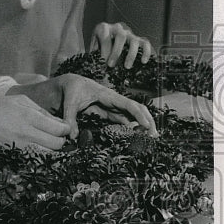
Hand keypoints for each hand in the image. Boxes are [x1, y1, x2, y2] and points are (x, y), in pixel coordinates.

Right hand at [0, 96, 71, 150]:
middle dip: (61, 140)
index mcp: (30, 117)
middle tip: (57, 135)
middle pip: (57, 144)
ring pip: (48, 154)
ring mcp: (21, 146)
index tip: (63, 127)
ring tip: (47, 141)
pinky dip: (40, 154)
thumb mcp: (21, 100)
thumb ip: (42, 111)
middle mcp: (27, 134)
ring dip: (51, 148)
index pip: (60, 129)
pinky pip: (35, 158)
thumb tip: (59, 122)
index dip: (66, 129)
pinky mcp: (15, 154)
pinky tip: (36, 146)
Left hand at [19, 73, 156, 138]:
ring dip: (142, 126)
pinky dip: (131, 128)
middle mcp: (114, 101)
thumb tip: (71, 136)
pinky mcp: (108, 113)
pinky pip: (123, 120)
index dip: (139, 115)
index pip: (128, 105)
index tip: (147, 126)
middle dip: (147, 121)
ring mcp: (113, 107)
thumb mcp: (69, 102)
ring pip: (132, 116)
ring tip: (150, 139)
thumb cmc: (71, 89)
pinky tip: (137, 137)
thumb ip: (70, 118)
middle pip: (136, 110)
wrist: (69, 84)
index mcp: (108, 95)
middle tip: (154, 136)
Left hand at [90, 22, 152, 68]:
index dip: (104, 49)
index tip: (102, 62)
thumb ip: (94, 53)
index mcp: (104, 28)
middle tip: (111, 65)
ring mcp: (130, 33)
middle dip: (116, 52)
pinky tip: (143, 62)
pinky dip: (146, 52)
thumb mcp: (93, 47)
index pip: (105, 35)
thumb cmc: (98, 47)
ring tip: (127, 67)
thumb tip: (96, 66)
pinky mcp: (139, 39)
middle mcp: (118, 27)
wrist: (109, 42)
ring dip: (130, 55)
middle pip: (121, 36)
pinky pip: (145, 44)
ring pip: (134, 40)